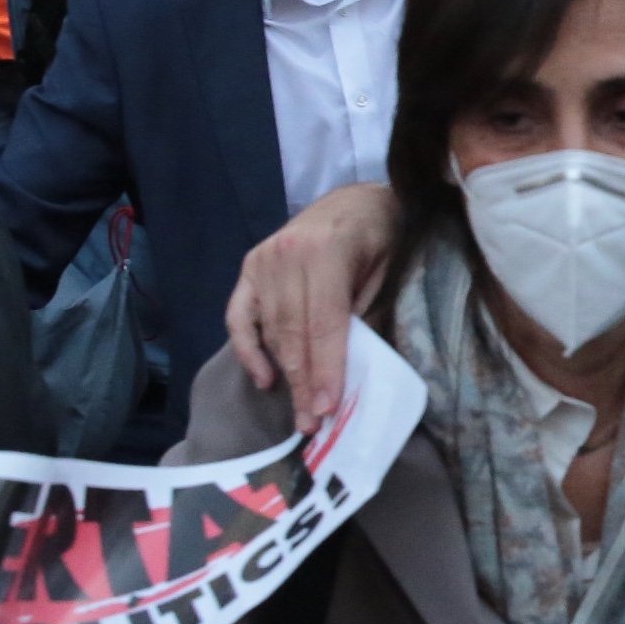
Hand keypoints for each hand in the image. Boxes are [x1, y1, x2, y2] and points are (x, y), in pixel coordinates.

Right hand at [225, 181, 401, 427]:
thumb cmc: (379, 235)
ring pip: (271, 331)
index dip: (325, 369)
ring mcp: (262, 260)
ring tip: (297, 412)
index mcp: (326, 251)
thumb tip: (353, 374)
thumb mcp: (385, 270)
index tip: (326, 409)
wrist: (354, 198)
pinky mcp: (248, 267)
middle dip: (304, 383)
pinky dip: (248, 351)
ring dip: (284, 375)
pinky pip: (239, 318)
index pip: (324, 324)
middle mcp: (287, 255)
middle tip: (311, 425)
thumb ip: (365, 314)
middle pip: (293, 333)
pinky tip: (265, 379)